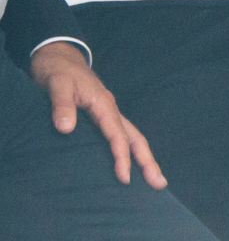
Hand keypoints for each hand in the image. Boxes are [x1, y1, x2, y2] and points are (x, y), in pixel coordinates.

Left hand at [31, 42, 166, 188]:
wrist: (59, 57)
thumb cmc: (59, 71)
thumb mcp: (56, 85)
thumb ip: (61, 105)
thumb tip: (65, 129)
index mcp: (104, 104)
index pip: (117, 135)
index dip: (122, 157)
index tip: (125, 178)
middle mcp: (111, 109)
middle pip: (136, 137)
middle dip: (148, 160)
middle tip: (160, 183)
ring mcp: (109, 111)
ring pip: (132, 136)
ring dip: (144, 157)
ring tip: (154, 177)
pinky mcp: (103, 113)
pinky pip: (122, 134)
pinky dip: (131, 149)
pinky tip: (132, 160)